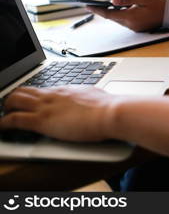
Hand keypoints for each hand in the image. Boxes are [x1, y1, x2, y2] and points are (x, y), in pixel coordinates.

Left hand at [0, 86, 118, 141]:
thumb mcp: (96, 97)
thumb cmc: (108, 107)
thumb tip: (92, 99)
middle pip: (23, 90)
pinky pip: (14, 120)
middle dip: (14, 99)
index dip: (32, 96)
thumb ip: (88, 98)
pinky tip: (1, 128)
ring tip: (5, 116)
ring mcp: (45, 107)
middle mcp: (52, 95)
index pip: (42, 90)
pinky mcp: (41, 121)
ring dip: (7, 108)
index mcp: (65, 90)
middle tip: (12, 109)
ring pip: (14, 100)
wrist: (109, 112)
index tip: (31, 102)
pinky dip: (4, 124)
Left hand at [88, 0, 165, 31]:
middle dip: (102, 11)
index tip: (87, 6)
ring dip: (111, 12)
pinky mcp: (138, 26)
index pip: (109, 14)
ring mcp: (135, 27)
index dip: (97, 10)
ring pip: (118, 19)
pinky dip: (119, 14)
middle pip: (113, 17)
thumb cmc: (161, 3)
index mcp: (132, 17)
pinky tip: (117, 8)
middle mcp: (132, 25)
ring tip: (101, 5)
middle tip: (91, 4)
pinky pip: (125, 20)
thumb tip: (112, 0)